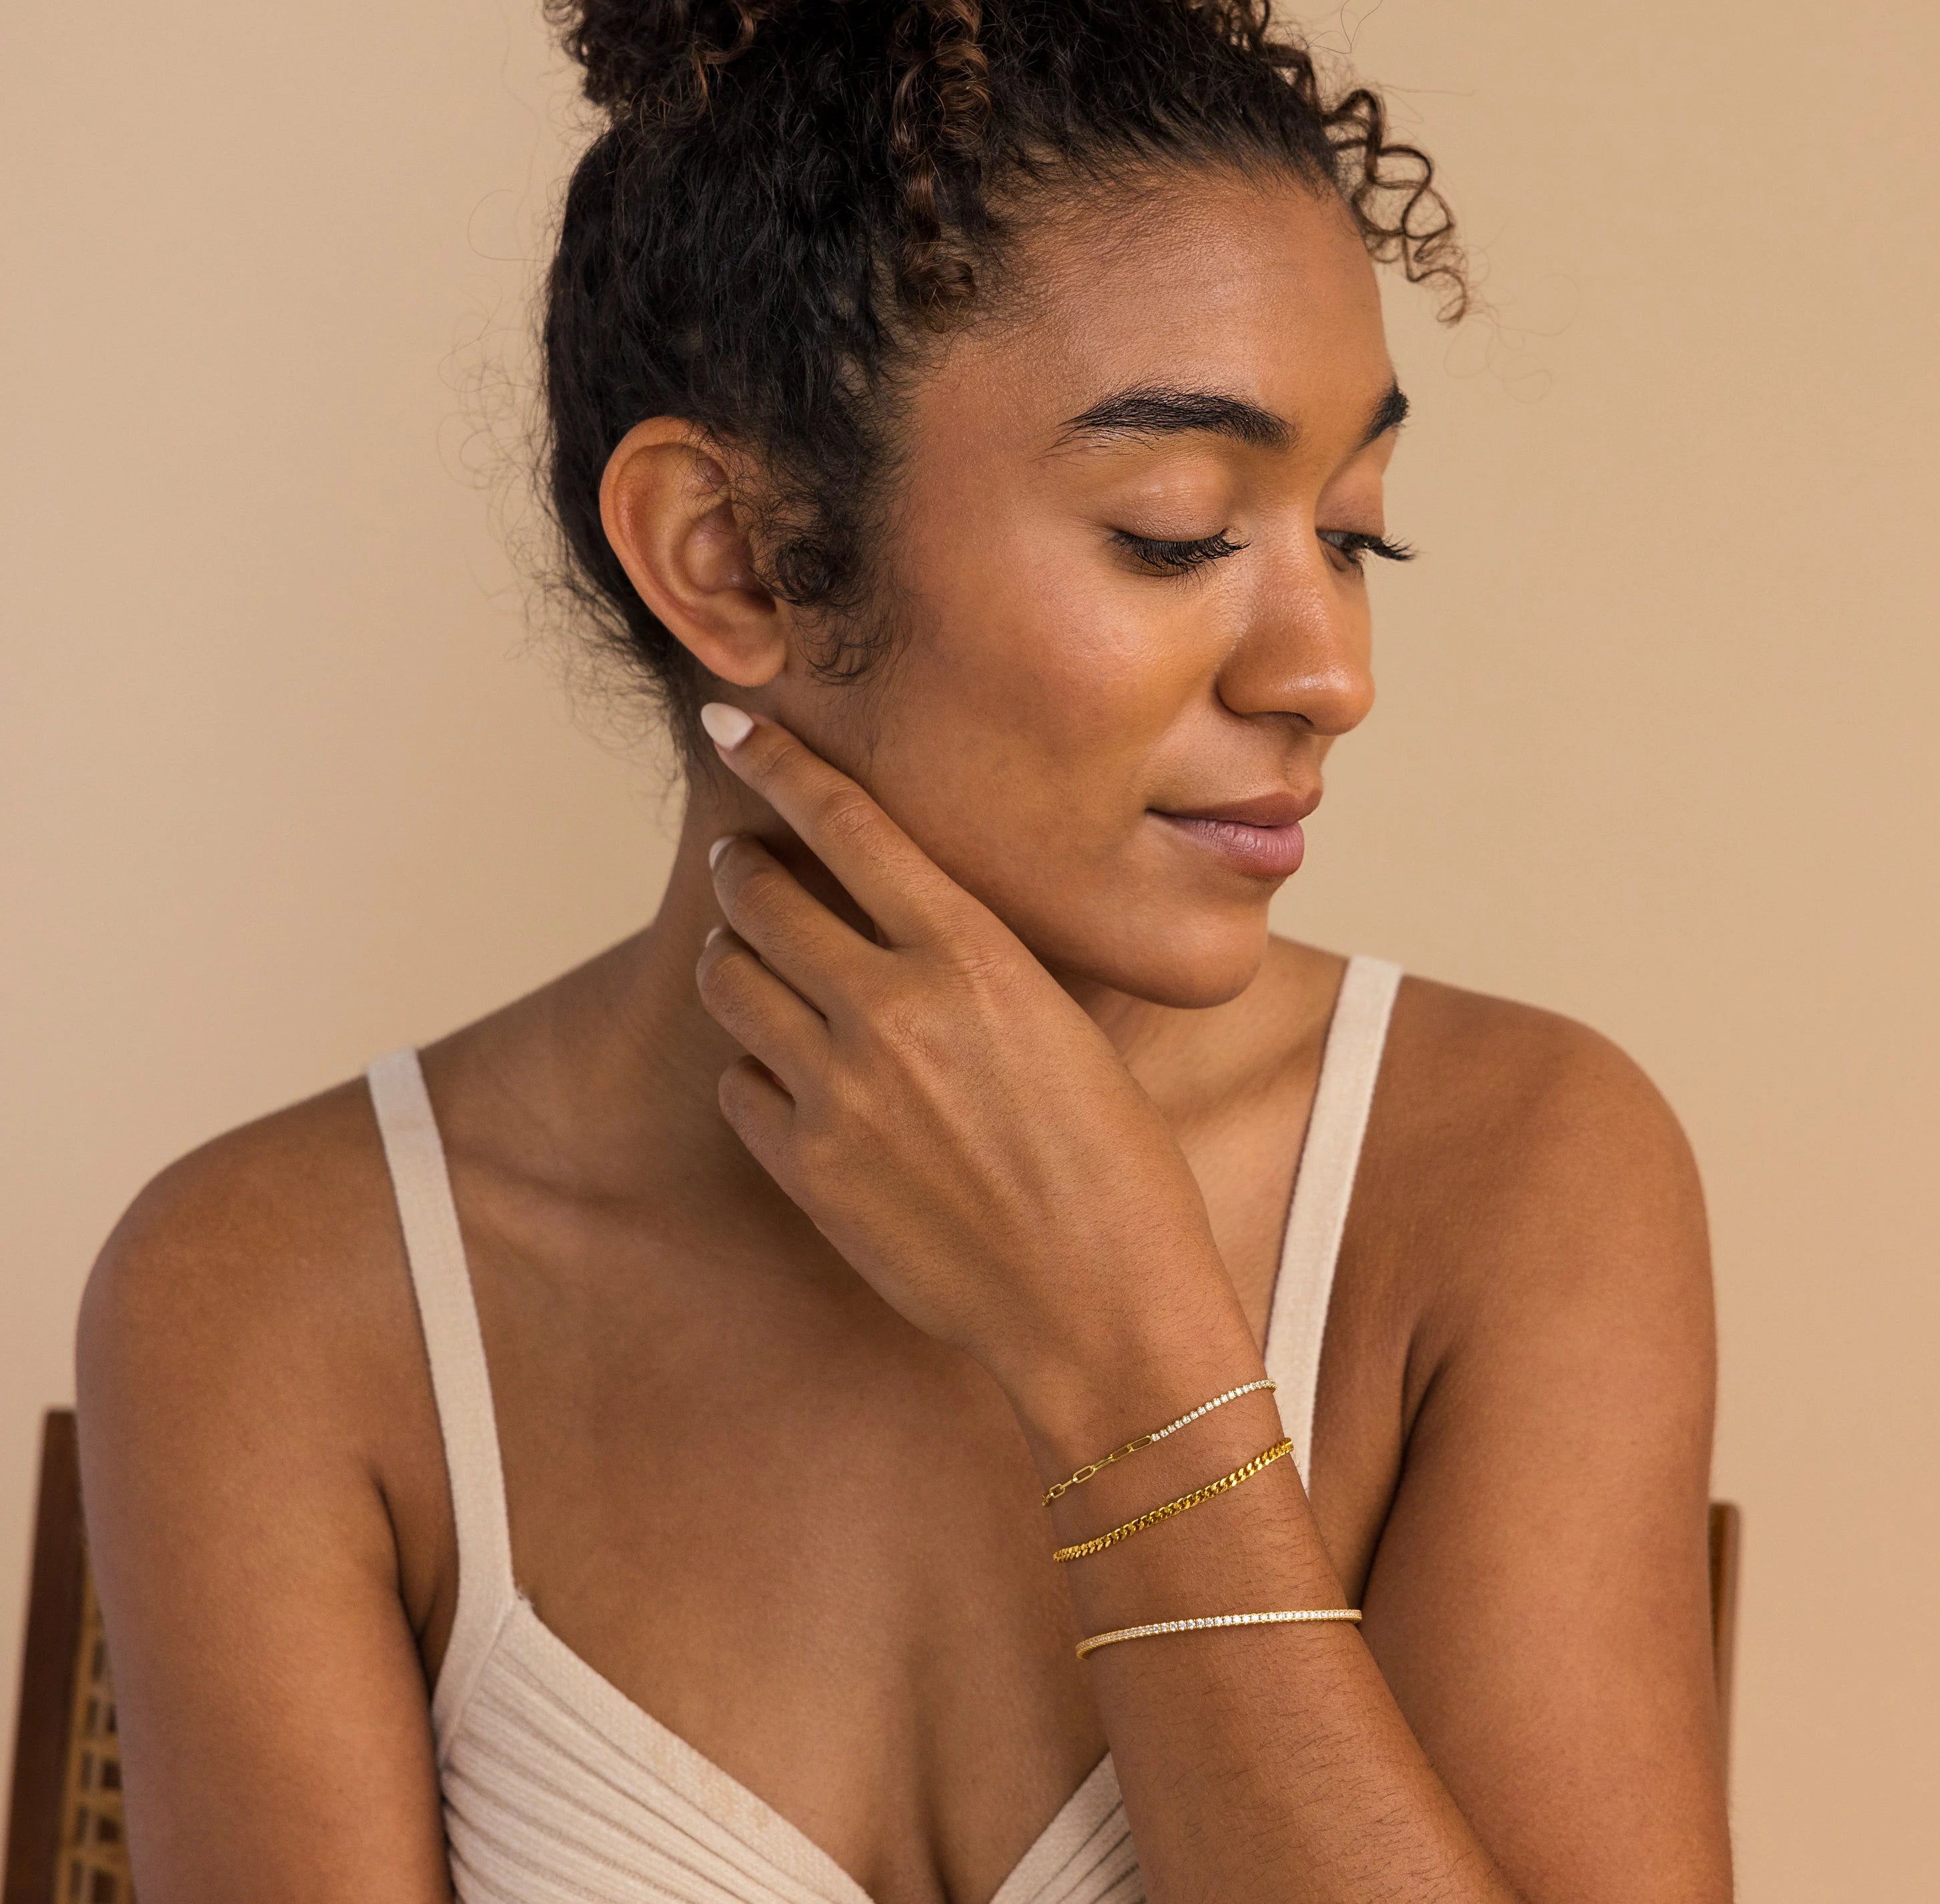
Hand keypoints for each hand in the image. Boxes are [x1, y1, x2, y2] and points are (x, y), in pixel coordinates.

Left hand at [693, 708, 1251, 1433]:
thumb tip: (916, 915)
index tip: (735, 728)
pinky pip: (739, 1087)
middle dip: (743, 866)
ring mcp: (838, 1092)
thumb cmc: (1115, 1164)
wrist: (1102, 1306)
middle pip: (758, 896)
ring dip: (737, 957)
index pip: (846, 823)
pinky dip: (755, 1066)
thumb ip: (977, 961)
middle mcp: (891, 1010)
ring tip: (759, 960)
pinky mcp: (808, 1170)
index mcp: (971, 956)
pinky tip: (791, 1076)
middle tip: (746, 863)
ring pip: (730, 982)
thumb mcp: (1063, 1024)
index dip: (777, 762)